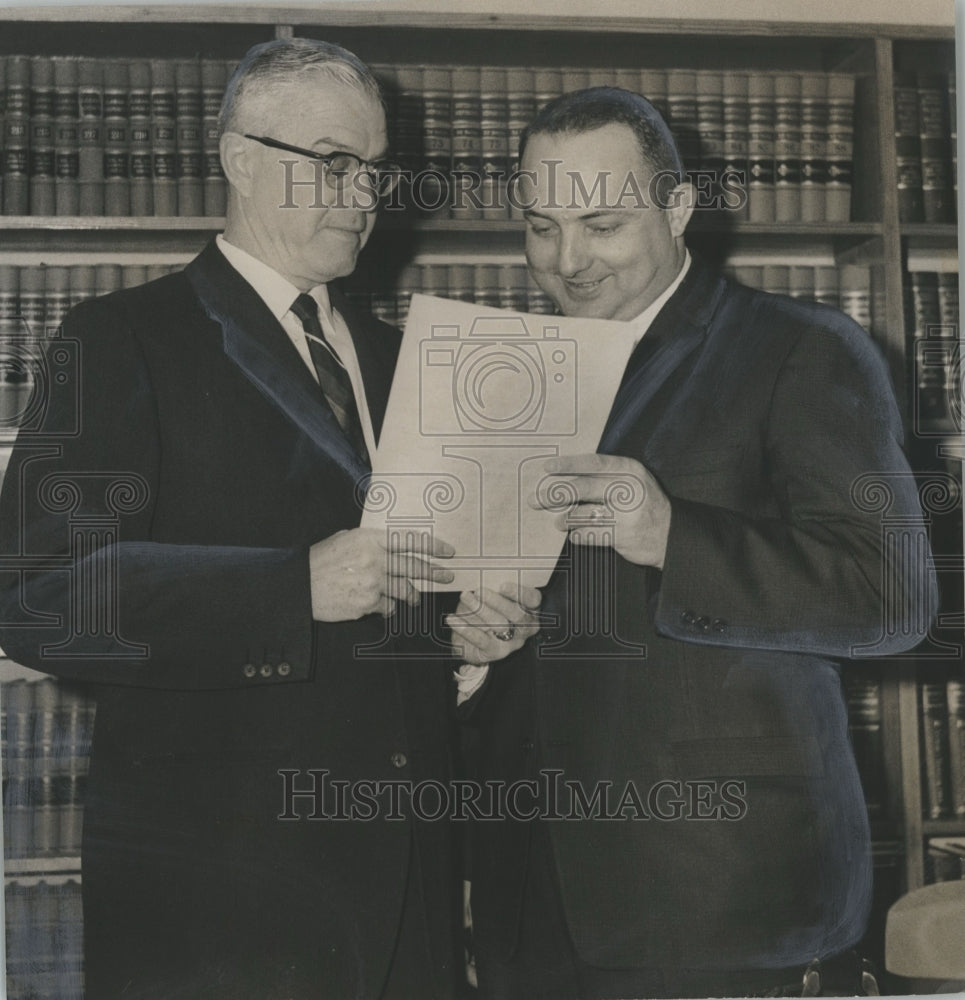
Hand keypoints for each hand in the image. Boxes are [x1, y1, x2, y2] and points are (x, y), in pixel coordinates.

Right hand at [309, 528, 453, 620]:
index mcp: (370, 540)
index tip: (448, 551)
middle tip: (448, 576)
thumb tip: (391, 545)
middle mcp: (375, 560)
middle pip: (414, 567)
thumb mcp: (345, 540)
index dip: (433, 546)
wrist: (300, 586)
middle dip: (435, 572)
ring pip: (405, 590)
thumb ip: (370, 542)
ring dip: (412, 595)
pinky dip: (387, 607)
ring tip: (415, 598)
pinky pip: (388, 607)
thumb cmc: (321, 561)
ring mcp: (373, 583)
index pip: (410, 541)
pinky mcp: (368, 604)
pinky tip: (379, 604)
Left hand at [445, 584, 541, 665]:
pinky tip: (453, 619)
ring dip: (479, 609)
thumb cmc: (486, 613)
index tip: (502, 585)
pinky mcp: (496, 652)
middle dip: (497, 601)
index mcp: (530, 609)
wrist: (474, 643)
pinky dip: (466, 628)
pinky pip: (481, 640)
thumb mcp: (492, 597)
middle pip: (517, 614)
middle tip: (479, 590)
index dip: (519, 592)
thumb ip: (494, 587)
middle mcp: (526, 626)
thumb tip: (482, 576)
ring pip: (499, 625)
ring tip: (465, 597)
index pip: (532, 599)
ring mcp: (513, 641)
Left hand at [536, 454, 671, 568]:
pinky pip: (589, 535)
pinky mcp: (622, 535)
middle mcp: (627, 489)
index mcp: (628, 470)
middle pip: (582, 488)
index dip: (568, 464)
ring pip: (582, 514)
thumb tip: (565, 476)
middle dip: (554, 494)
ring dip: (565, 519)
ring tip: (558, 522)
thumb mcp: (632, 481)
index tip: (547, 468)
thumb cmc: (643, 504)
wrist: (670, 534)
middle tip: (535, 499)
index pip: (593, 463)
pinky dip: (578, 535)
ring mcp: (625, 513)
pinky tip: (575, 535)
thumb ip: (605, 476)